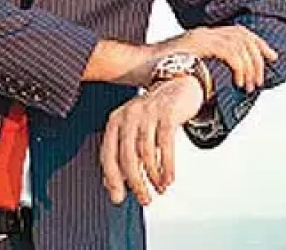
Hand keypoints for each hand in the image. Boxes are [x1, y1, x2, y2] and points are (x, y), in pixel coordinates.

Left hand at [99, 76, 203, 205]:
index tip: (119, 198)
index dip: (112, 179)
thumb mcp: (133, 132)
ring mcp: (148, 113)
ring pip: (146, 153)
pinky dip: (167, 166)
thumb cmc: (153, 115)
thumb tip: (112, 188)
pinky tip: (169, 179)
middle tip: (145, 199)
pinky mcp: (167, 114)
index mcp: (115, 121)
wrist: (178, 86)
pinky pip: (165, 145)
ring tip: (160, 189)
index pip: (107, 155)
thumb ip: (121, 156)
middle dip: (136, 183)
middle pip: (127, 157)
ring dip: (153, 176)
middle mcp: (129, 115)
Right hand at [156, 26, 278, 92]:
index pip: (238, 32)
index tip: (272, 58)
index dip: (258, 44)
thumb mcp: (184, 70)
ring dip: (249, 66)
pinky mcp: (195, 45)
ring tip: (248, 85)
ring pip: (238, 44)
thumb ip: (202, 71)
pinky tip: (238, 80)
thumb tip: (217, 85)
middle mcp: (204, 32)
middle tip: (261, 79)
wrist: (133, 65)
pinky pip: (227, 51)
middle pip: (243, 36)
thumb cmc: (154, 73)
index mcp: (203, 35)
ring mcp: (199, 36)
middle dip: (259, 56)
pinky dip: (238, 66)